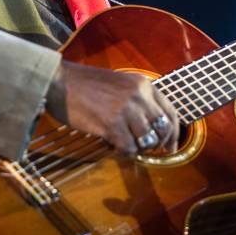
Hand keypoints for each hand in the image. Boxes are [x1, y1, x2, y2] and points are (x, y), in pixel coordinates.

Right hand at [45, 60, 179, 155]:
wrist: (61, 82)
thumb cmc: (86, 84)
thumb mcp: (120, 83)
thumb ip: (138, 99)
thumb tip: (152, 126)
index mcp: (143, 84)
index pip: (170, 112)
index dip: (174, 133)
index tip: (170, 146)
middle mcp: (139, 96)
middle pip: (162, 129)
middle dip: (158, 144)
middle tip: (149, 150)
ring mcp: (126, 110)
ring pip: (147, 141)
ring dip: (139, 148)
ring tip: (126, 144)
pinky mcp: (112, 125)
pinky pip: (129, 148)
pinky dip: (125, 151)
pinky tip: (115, 146)